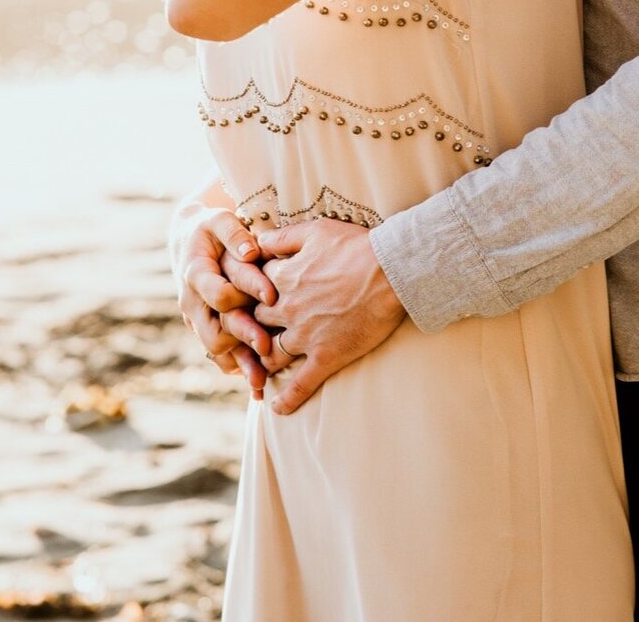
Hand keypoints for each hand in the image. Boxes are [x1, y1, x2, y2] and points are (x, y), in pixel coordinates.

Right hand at [173, 203, 279, 399]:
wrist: (188, 240)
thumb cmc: (210, 227)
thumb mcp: (219, 220)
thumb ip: (234, 234)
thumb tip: (252, 252)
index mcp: (195, 273)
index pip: (219, 292)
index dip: (246, 293)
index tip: (273, 296)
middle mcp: (192, 301)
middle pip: (214, 330)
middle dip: (242, 339)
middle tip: (269, 346)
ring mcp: (197, 319)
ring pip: (215, 349)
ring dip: (240, 363)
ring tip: (263, 380)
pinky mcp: (206, 328)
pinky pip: (218, 354)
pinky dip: (236, 366)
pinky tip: (257, 378)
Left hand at [251, 220, 406, 414]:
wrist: (390, 271)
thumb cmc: (356, 246)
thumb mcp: (315, 230)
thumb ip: (282, 237)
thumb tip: (257, 240)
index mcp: (284, 278)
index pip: (250, 287)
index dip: (248, 291)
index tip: (249, 295)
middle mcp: (287, 309)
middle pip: (255, 323)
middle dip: (250, 326)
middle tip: (251, 331)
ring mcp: (305, 336)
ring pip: (270, 356)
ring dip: (261, 362)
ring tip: (258, 368)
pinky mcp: (326, 357)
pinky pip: (300, 385)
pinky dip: (287, 399)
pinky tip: (277, 408)